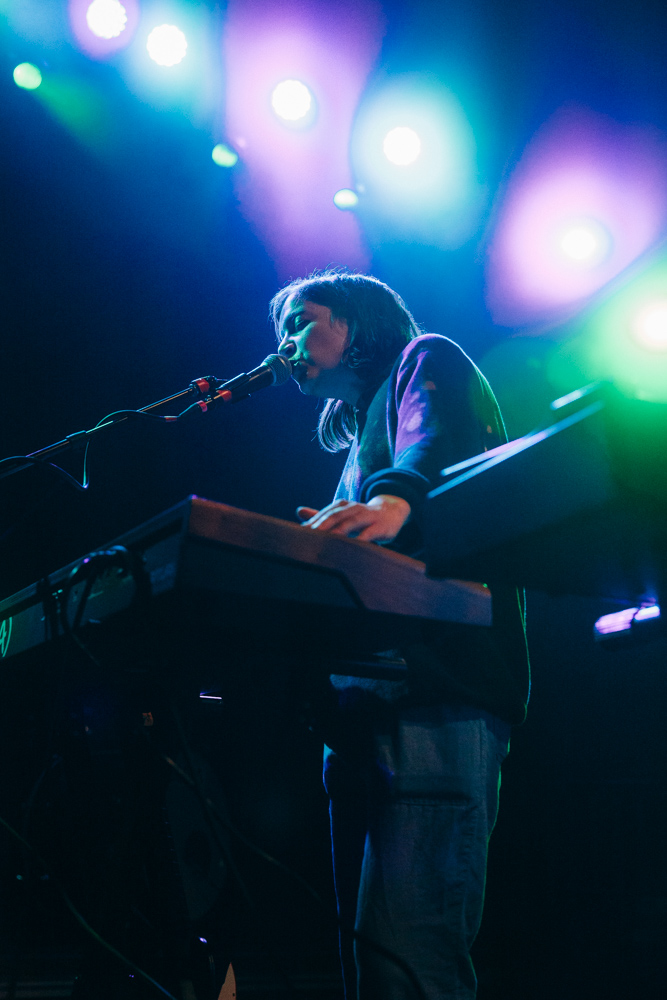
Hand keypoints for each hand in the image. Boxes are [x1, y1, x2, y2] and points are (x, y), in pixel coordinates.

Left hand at [295, 495, 410, 542]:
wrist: (392, 511)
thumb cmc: (362, 516)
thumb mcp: (342, 513)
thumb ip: (321, 515)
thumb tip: (299, 511)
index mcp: (342, 506)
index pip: (325, 513)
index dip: (313, 522)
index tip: (300, 532)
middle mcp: (353, 509)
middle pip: (336, 516)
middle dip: (322, 524)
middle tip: (309, 535)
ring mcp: (367, 516)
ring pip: (351, 522)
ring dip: (339, 531)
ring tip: (327, 539)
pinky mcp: (379, 527)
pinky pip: (369, 533)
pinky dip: (360, 539)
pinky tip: (353, 546)